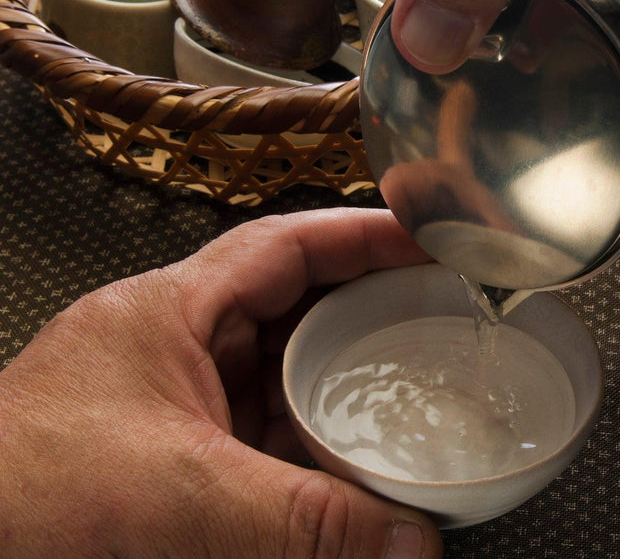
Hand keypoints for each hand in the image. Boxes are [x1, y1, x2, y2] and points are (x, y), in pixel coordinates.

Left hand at [0, 209, 442, 557]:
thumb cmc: (14, 501)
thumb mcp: (179, 496)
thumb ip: (304, 519)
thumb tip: (408, 541)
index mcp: (165, 314)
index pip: (282, 246)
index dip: (361, 234)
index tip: (425, 237)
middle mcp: (171, 352)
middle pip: (291, 310)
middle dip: (366, 314)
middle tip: (436, 322)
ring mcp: (169, 410)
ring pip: (277, 382)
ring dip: (339, 394)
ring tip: (406, 405)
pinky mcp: (168, 465)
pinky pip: (259, 442)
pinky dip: (307, 455)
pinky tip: (346, 479)